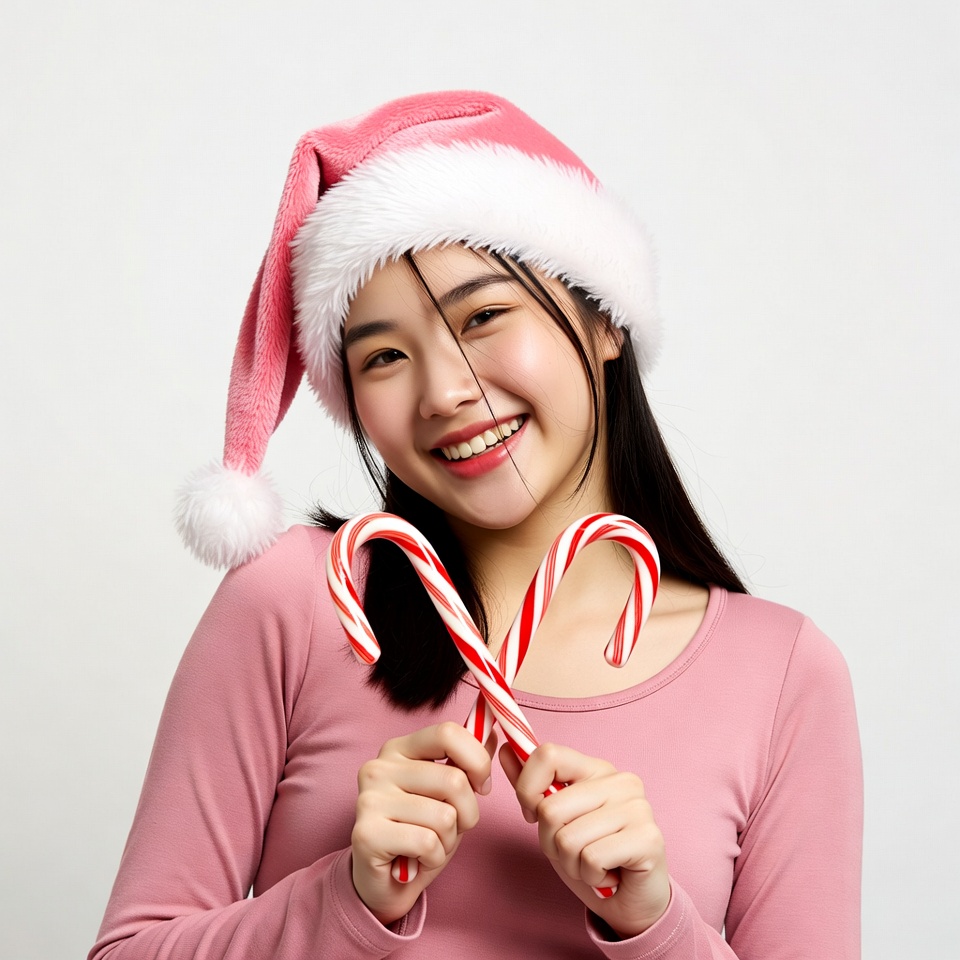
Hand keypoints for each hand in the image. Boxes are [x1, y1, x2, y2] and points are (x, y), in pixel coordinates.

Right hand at [351, 722, 494, 924]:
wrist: (385, 884)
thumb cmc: (420, 832)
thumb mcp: (448, 793)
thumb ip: (465, 762)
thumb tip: (492, 734)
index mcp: (398, 749)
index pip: (447, 733)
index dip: (477, 760)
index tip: (481, 785)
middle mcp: (379, 767)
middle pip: (453, 780)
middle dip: (467, 813)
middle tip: (449, 829)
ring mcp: (369, 799)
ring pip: (444, 816)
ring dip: (449, 840)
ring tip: (428, 845)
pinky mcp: (366, 833)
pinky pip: (427, 843)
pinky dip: (434, 859)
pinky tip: (416, 861)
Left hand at [500, 742, 669, 938]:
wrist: (631, 902)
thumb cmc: (591, 858)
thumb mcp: (553, 823)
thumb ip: (531, 788)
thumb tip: (506, 750)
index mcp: (596, 769)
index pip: (548, 755)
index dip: (528, 789)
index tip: (535, 815)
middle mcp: (620, 781)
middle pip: (550, 808)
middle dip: (550, 842)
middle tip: (574, 853)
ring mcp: (638, 807)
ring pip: (568, 838)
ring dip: (572, 864)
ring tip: (592, 866)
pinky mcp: (648, 838)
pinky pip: (591, 859)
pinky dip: (591, 877)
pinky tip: (608, 876)